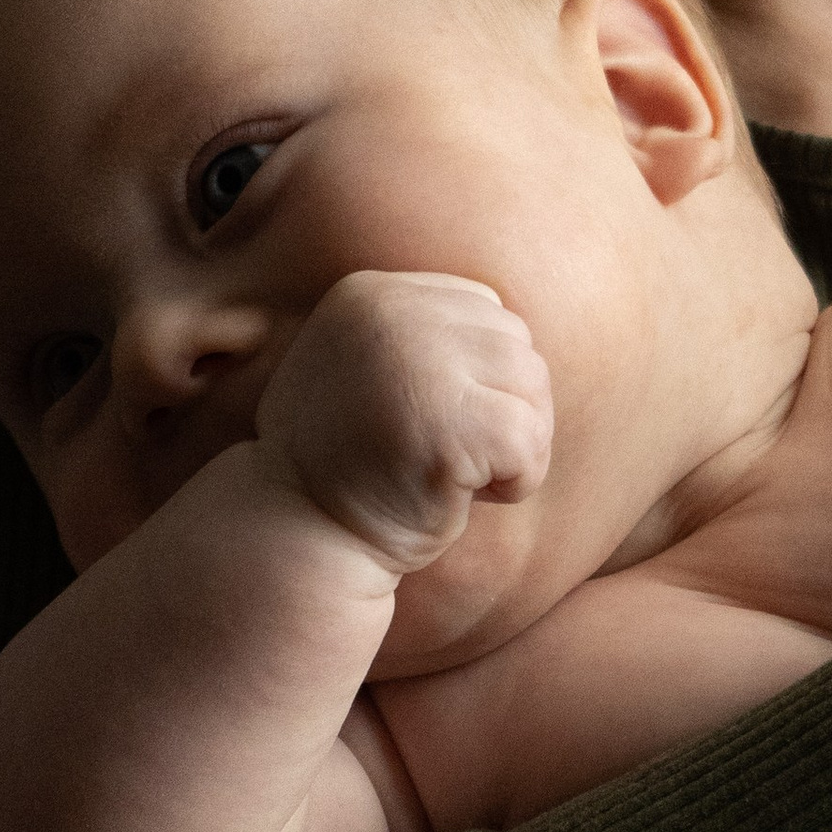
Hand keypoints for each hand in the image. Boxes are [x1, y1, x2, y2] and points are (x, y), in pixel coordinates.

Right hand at [254, 270, 552, 572]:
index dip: (478, 375)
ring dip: (514, 445)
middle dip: (502, 407)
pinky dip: (518, 480)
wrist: (298, 538)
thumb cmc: (347, 462)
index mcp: (371, 293)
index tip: (431, 419)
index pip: (485, 309)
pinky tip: (465, 496)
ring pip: (533, 387)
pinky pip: (531, 439)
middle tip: (443, 455)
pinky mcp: (448, 424)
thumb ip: (422, 335)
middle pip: (516, 344)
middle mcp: (394, 312)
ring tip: (451, 473)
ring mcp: (419, 364)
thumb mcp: (365, 368)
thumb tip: (518, 334)